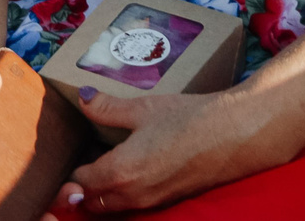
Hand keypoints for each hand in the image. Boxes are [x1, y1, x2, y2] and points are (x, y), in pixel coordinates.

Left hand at [56, 88, 285, 212]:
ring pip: (114, 207)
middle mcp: (134, 195)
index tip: (68, 159)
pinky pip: (135, 205)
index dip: (70, 173)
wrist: (236, 135)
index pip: (80, 183)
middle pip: (94, 203)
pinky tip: (129, 169)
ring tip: (99, 167)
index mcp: (121, 172)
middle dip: (81, 189)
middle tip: (78, 166)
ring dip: (102, 194)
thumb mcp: (142, 108)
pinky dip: (123, 194)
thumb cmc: (189, 120)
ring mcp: (154, 202)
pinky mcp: (170, 201)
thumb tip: (82, 97)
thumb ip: (106, 108)